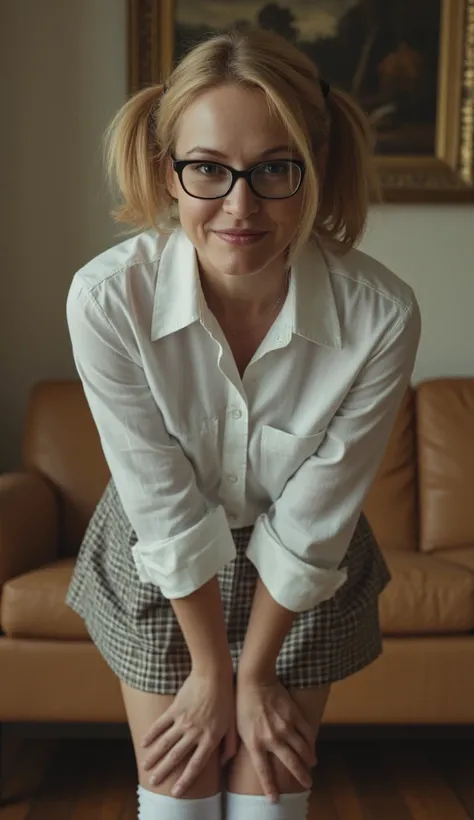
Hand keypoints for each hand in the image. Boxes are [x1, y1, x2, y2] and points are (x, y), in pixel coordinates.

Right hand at [140, 669, 237, 796]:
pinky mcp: (175, 708)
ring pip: (165, 743)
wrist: (214, 674)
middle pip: (176, 757)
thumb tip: (224, 761)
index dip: (185, 781)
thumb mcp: (233, 724)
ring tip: (145, 766)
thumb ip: (229, 745)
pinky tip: (144, 742)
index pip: (196, 765)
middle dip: (164, 772)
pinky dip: (151, 734)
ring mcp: (183, 720)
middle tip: (154, 782)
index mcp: (210, 738)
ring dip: (154, 756)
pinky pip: (160, 724)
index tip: (175, 792)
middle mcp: (195, 732)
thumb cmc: (227, 698)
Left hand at [236, 672, 315, 801]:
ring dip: (308, 760)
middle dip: (301, 775)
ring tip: (312, 765)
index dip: (270, 787)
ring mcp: (285, 727)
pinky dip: (311, 742)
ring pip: (302, 749)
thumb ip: (232, 746)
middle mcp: (272, 738)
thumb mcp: (233, 727)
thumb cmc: (240, 701)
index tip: (275, 799)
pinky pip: (306, 732)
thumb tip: (225, 761)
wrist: (254, 679)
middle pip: (290, 763)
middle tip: (307, 783)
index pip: (264, 772)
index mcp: (254, 743)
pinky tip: (312, 748)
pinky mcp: (294, 715)